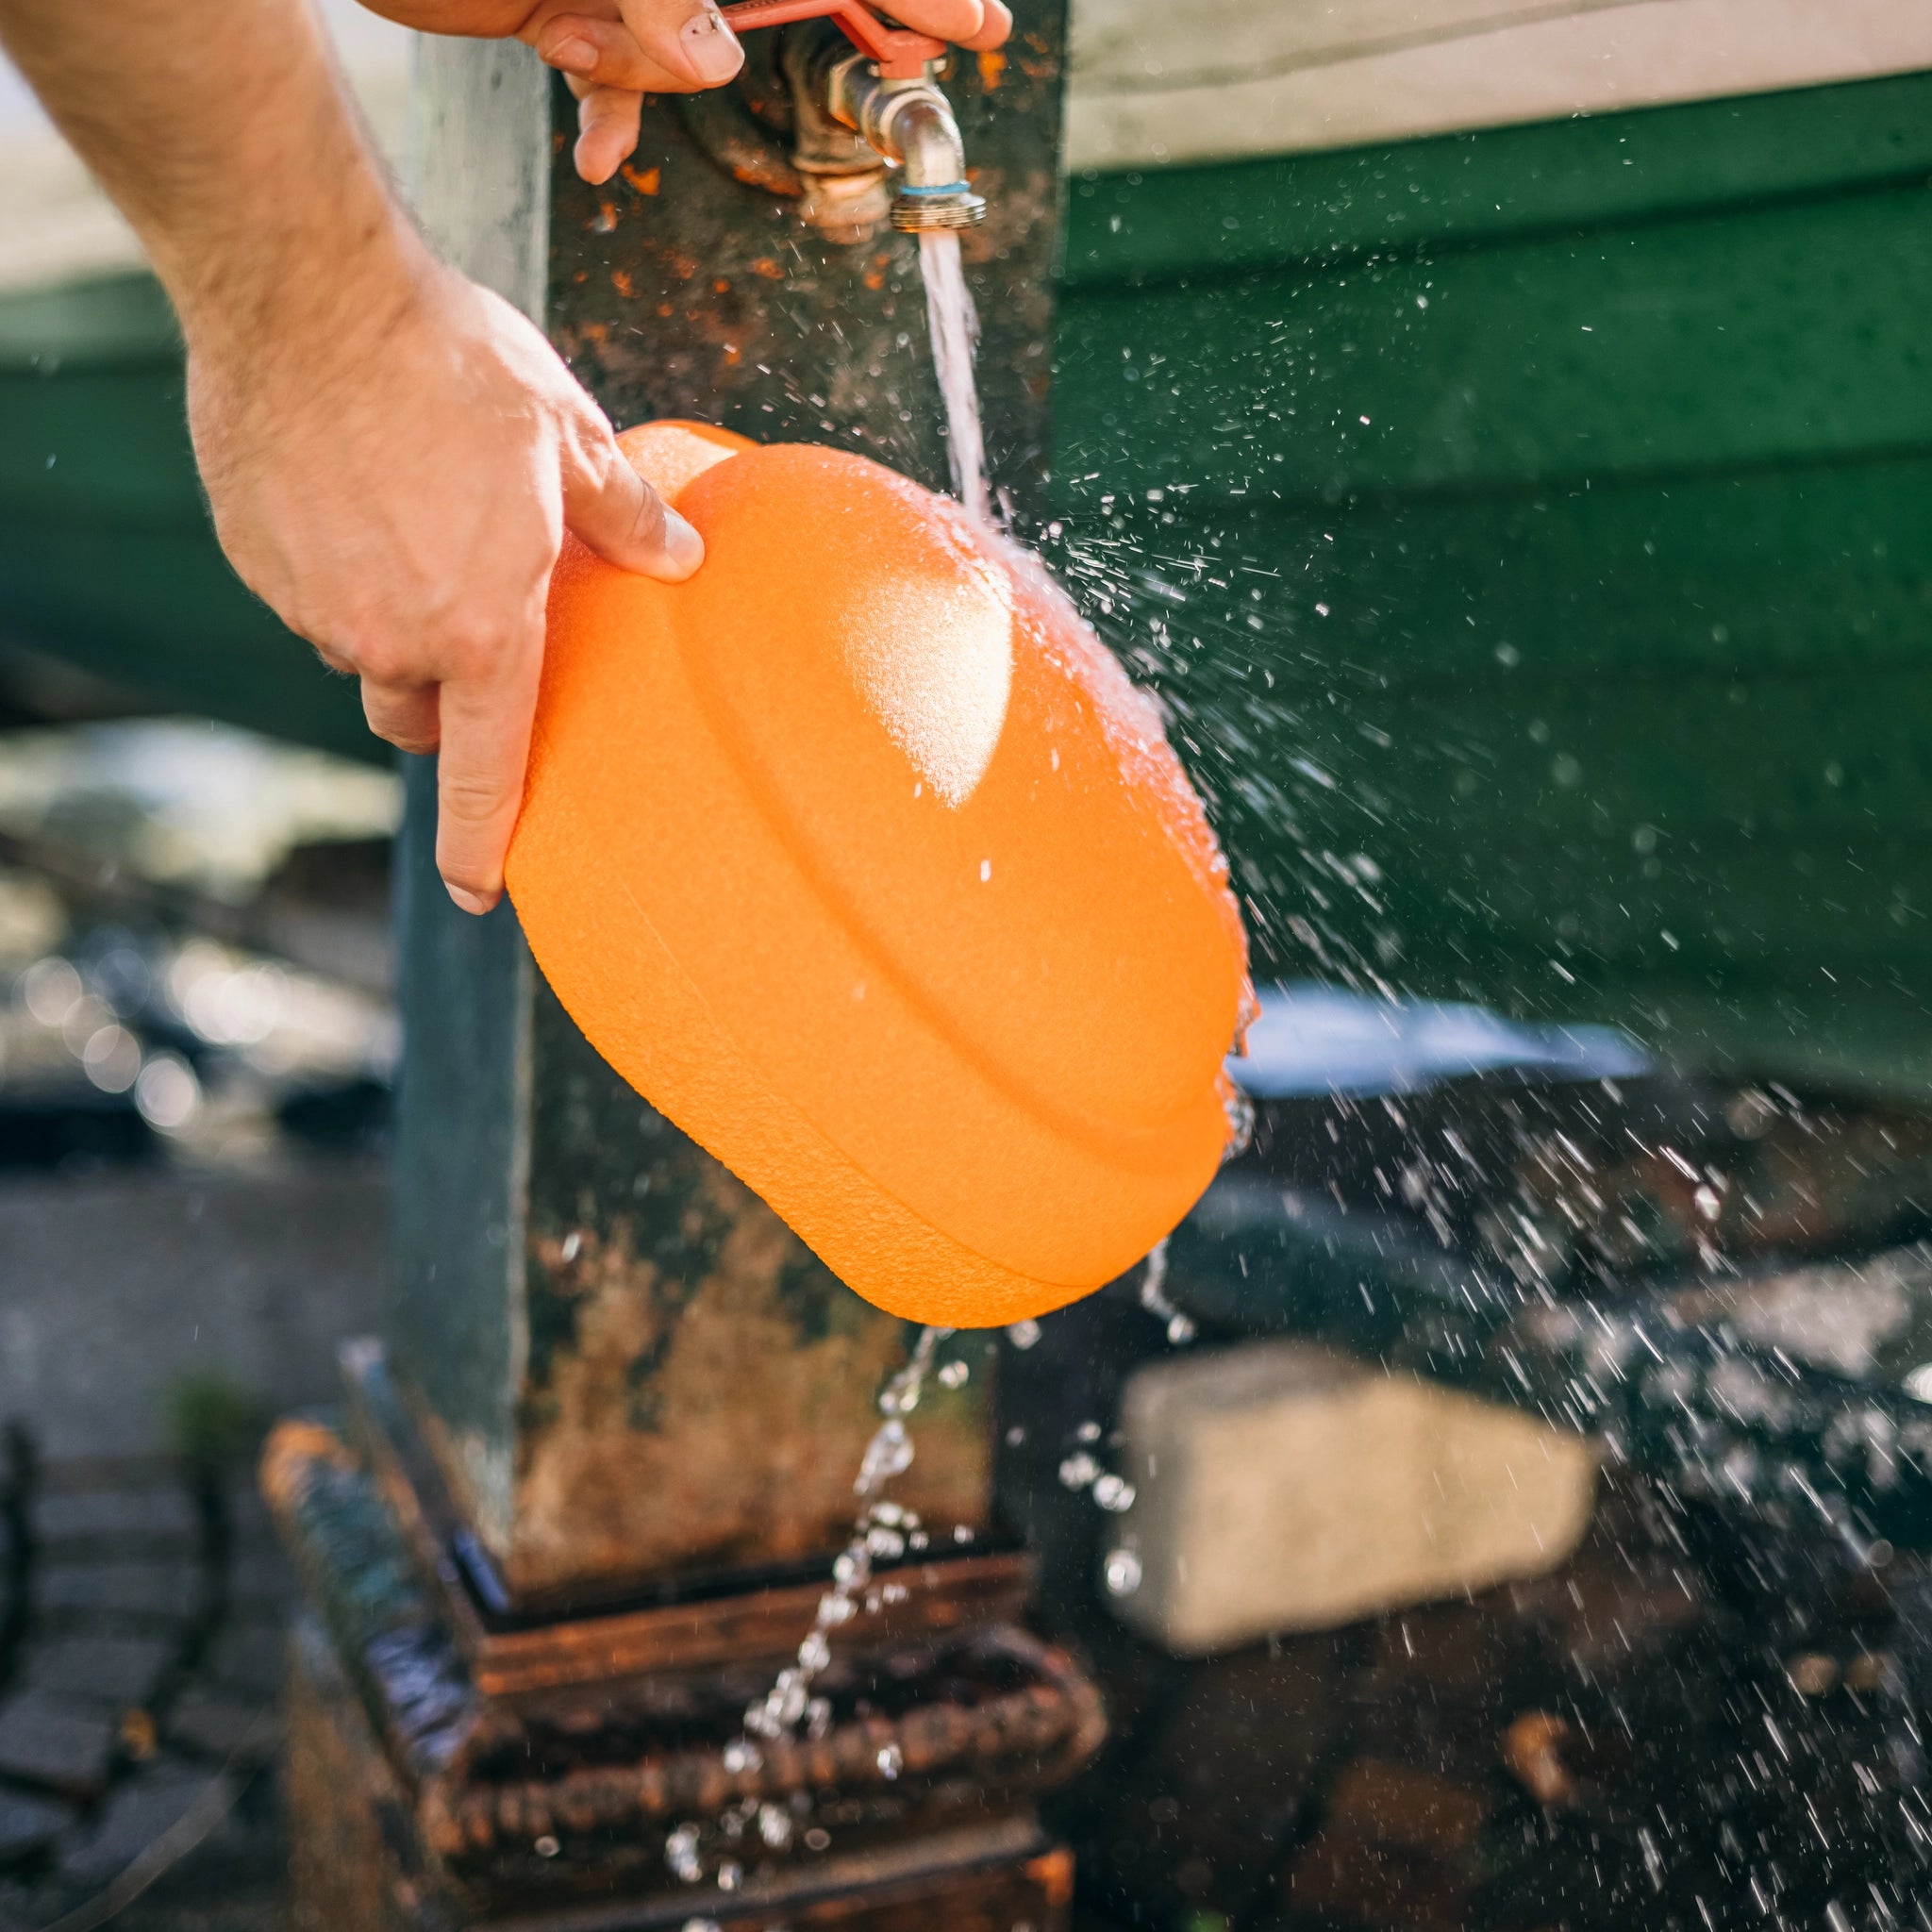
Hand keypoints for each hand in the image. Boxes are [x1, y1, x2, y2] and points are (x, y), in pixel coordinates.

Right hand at [188, 249, 702, 913]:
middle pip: (417, 715)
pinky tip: (355, 489)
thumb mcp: (569, 437)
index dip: (481, 842)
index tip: (480, 892)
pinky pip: (309, 596)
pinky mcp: (259, 563)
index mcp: (484, 630)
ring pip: (363, 650)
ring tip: (413, 515)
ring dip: (390, 616)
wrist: (311, 290)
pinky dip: (336, 568)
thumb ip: (627, 518)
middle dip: (442, 689)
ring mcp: (317, 605)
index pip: (485, 772)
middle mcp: (395, 638)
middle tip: (468, 610)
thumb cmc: (455, 363)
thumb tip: (684, 559)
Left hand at [359, 0, 1013, 183]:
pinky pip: (622, 77)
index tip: (974, 30)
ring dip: (639, 72)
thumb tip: (710, 64)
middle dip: (808, 35)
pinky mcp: (572, 5)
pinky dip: (611, 111)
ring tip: (570, 35)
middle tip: (911, 67)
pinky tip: (594, 152)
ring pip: (691, 53)